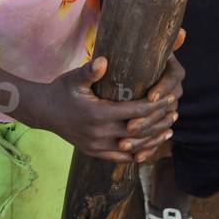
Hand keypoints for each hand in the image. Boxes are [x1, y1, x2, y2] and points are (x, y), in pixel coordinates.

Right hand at [32, 34, 184, 162]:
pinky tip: (150, 148)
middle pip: (138, 131)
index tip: (169, 98)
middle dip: (158, 122)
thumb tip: (104, 61)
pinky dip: (137, 153)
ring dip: (152, 140)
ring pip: (132, 147)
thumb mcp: (73, 78)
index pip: (135, 112)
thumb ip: (90, 71)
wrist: (43, 111)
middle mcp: (99, 133)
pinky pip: (120, 157)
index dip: (155, 106)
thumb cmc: (61, 90)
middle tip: (175, 113)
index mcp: (97, 114)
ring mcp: (96, 146)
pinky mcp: (94, 152)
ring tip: (168, 132)